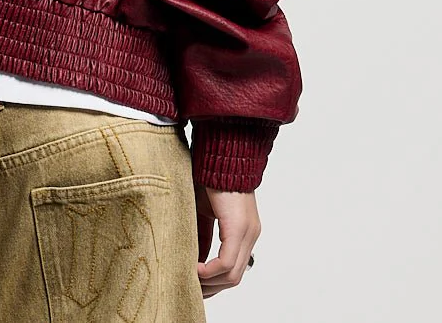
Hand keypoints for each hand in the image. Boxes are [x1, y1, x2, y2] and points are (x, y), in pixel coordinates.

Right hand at [194, 182, 260, 297]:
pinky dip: (210, 271)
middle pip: (234, 277)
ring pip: (233, 274)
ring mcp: (248, 233)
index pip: (233, 268)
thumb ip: (201, 236)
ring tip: (190, 280)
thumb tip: (193, 258)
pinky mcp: (239, 228)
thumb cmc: (209, 175)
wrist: (221, 151)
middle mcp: (250, 235)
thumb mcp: (202, 211)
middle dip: (212, 287)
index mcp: (243, 231)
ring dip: (210, 282)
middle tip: (192, 289)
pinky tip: (194, 270)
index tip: (195, 284)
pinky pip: (227, 262)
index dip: (214, 281)